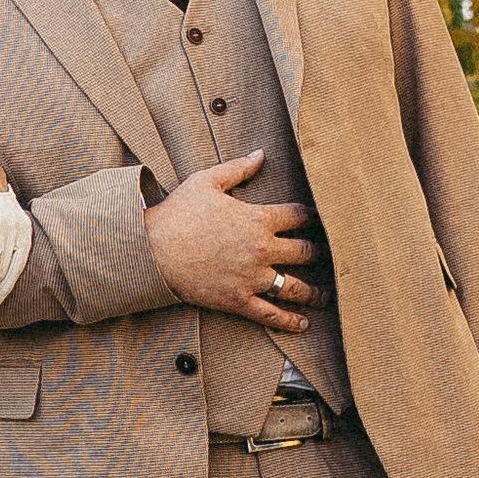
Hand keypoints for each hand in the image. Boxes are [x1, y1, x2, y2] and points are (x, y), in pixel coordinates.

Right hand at [142, 153, 320, 329]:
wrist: (151, 250)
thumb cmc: (177, 214)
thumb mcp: (207, 181)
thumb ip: (239, 168)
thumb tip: (261, 153)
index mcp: (258, 219)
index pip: (299, 216)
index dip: (312, 217)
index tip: (320, 220)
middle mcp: (261, 249)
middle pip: (304, 252)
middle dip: (318, 253)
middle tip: (327, 257)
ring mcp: (252, 278)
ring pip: (294, 287)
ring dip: (313, 292)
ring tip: (324, 296)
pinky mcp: (238, 300)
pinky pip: (270, 314)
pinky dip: (289, 321)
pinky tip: (302, 323)